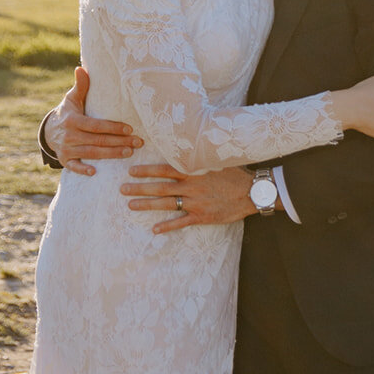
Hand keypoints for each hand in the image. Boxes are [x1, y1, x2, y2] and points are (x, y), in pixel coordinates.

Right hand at [45, 67, 143, 175]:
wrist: (49, 130)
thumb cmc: (68, 112)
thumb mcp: (72, 99)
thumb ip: (80, 86)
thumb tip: (81, 68)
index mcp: (73, 120)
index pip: (96, 125)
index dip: (113, 127)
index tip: (130, 129)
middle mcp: (70, 135)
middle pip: (98, 141)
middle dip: (119, 142)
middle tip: (138, 143)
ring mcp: (66, 149)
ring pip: (91, 153)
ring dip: (110, 155)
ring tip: (129, 153)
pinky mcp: (64, 160)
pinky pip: (74, 167)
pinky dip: (83, 170)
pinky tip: (95, 172)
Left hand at [120, 164, 254, 232]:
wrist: (252, 191)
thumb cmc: (235, 173)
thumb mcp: (216, 158)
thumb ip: (200, 155)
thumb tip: (187, 144)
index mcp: (193, 171)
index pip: (164, 169)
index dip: (147, 170)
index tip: (132, 171)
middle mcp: (191, 187)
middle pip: (160, 187)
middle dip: (140, 188)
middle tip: (122, 189)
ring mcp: (196, 203)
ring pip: (166, 204)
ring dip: (147, 205)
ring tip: (130, 205)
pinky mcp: (202, 216)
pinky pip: (181, 222)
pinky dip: (167, 226)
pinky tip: (154, 229)